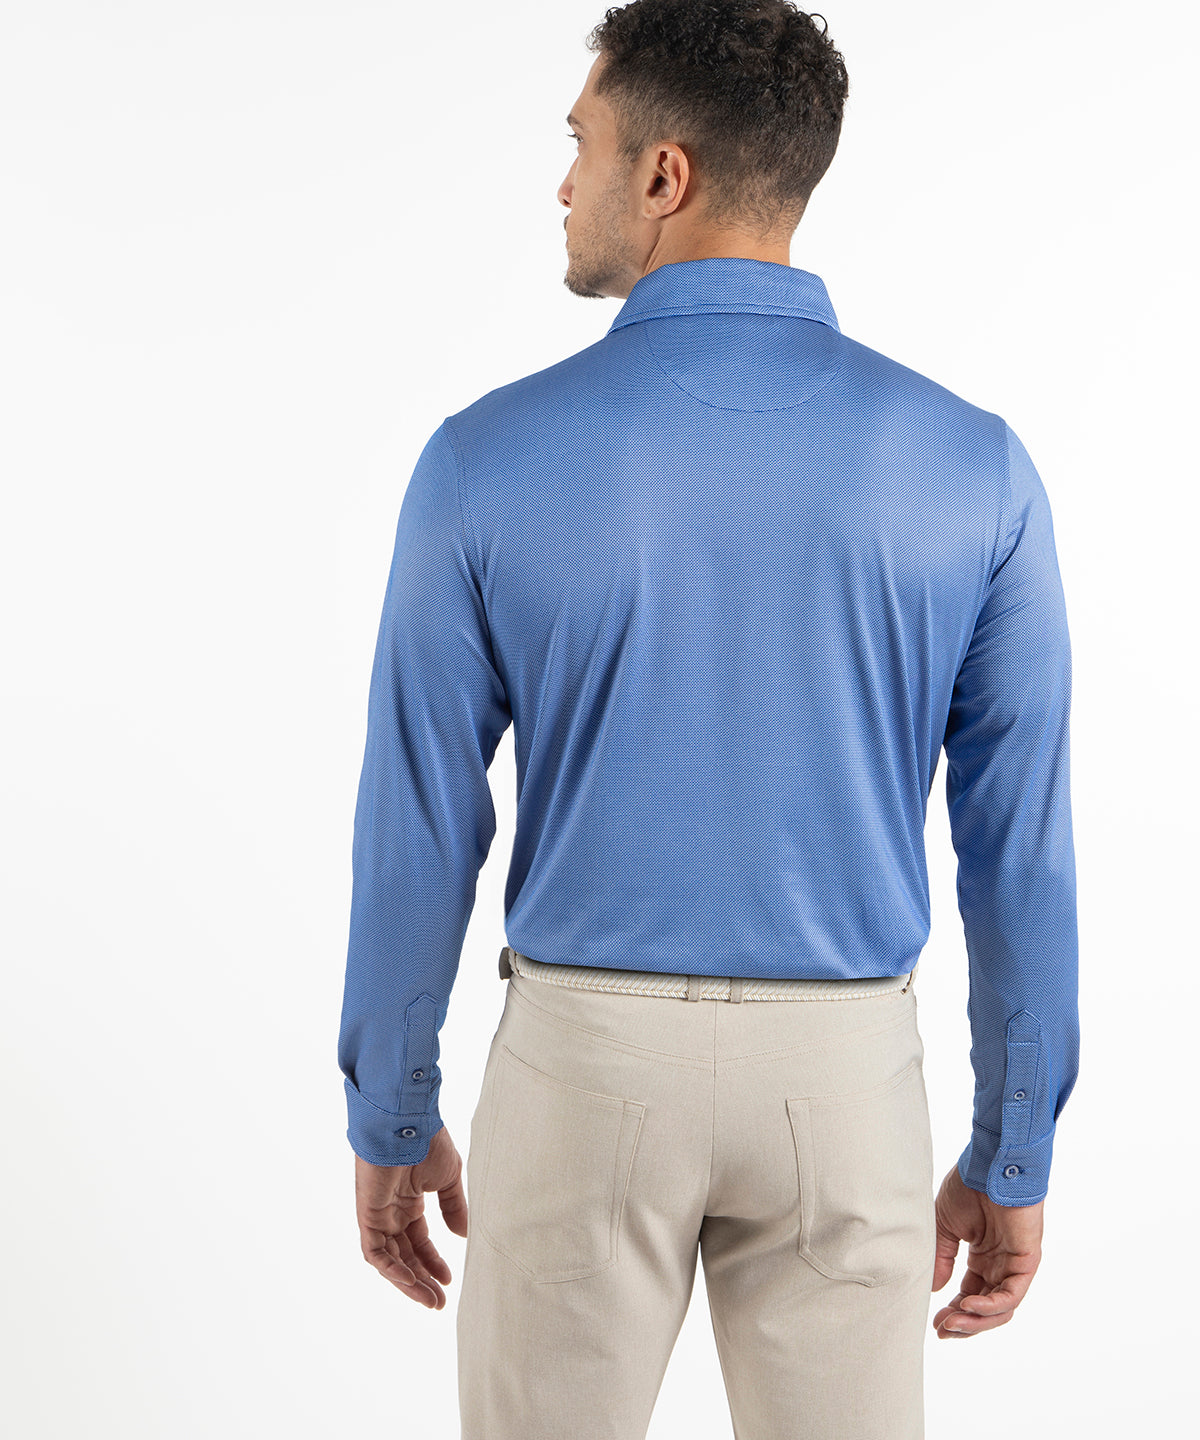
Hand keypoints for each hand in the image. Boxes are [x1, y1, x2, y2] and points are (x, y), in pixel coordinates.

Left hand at [354, 1126, 468, 1307]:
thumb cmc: (428, 1141)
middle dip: (422, 1279)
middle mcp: (392, 1210)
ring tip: (430, 1299)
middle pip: (404, 1255)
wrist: (408, 1121)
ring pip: (390, 1260)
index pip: (418, 1240)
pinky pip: (374, 1252)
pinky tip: (411, 1281)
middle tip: (439, 1301)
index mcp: (409, 1200)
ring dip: (409, 1281)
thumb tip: (462, 1235)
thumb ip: (453, 1206)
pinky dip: (391, 1270)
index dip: (433, 1261)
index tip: (449, 1279)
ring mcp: (379, 1213)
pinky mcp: (367, 1214)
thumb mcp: (448, 1177)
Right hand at [931, 1163, 1043, 1338]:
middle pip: (986, 1308)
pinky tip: (968, 1305)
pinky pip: (1012, 1294)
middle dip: (964, 1323)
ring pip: (1001, 1307)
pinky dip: (991, 1305)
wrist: (989, 1164)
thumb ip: (941, 1257)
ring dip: (976, 1320)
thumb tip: (933, 1289)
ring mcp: (1014, 1264)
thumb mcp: (944, 1225)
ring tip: (952, 1324)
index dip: (954, 1311)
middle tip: (942, 1331)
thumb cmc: (968, 1186)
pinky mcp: (1026, 1260)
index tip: (935, 1323)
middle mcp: (1000, 1264)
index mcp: (983, 1256)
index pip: (971, 1294)